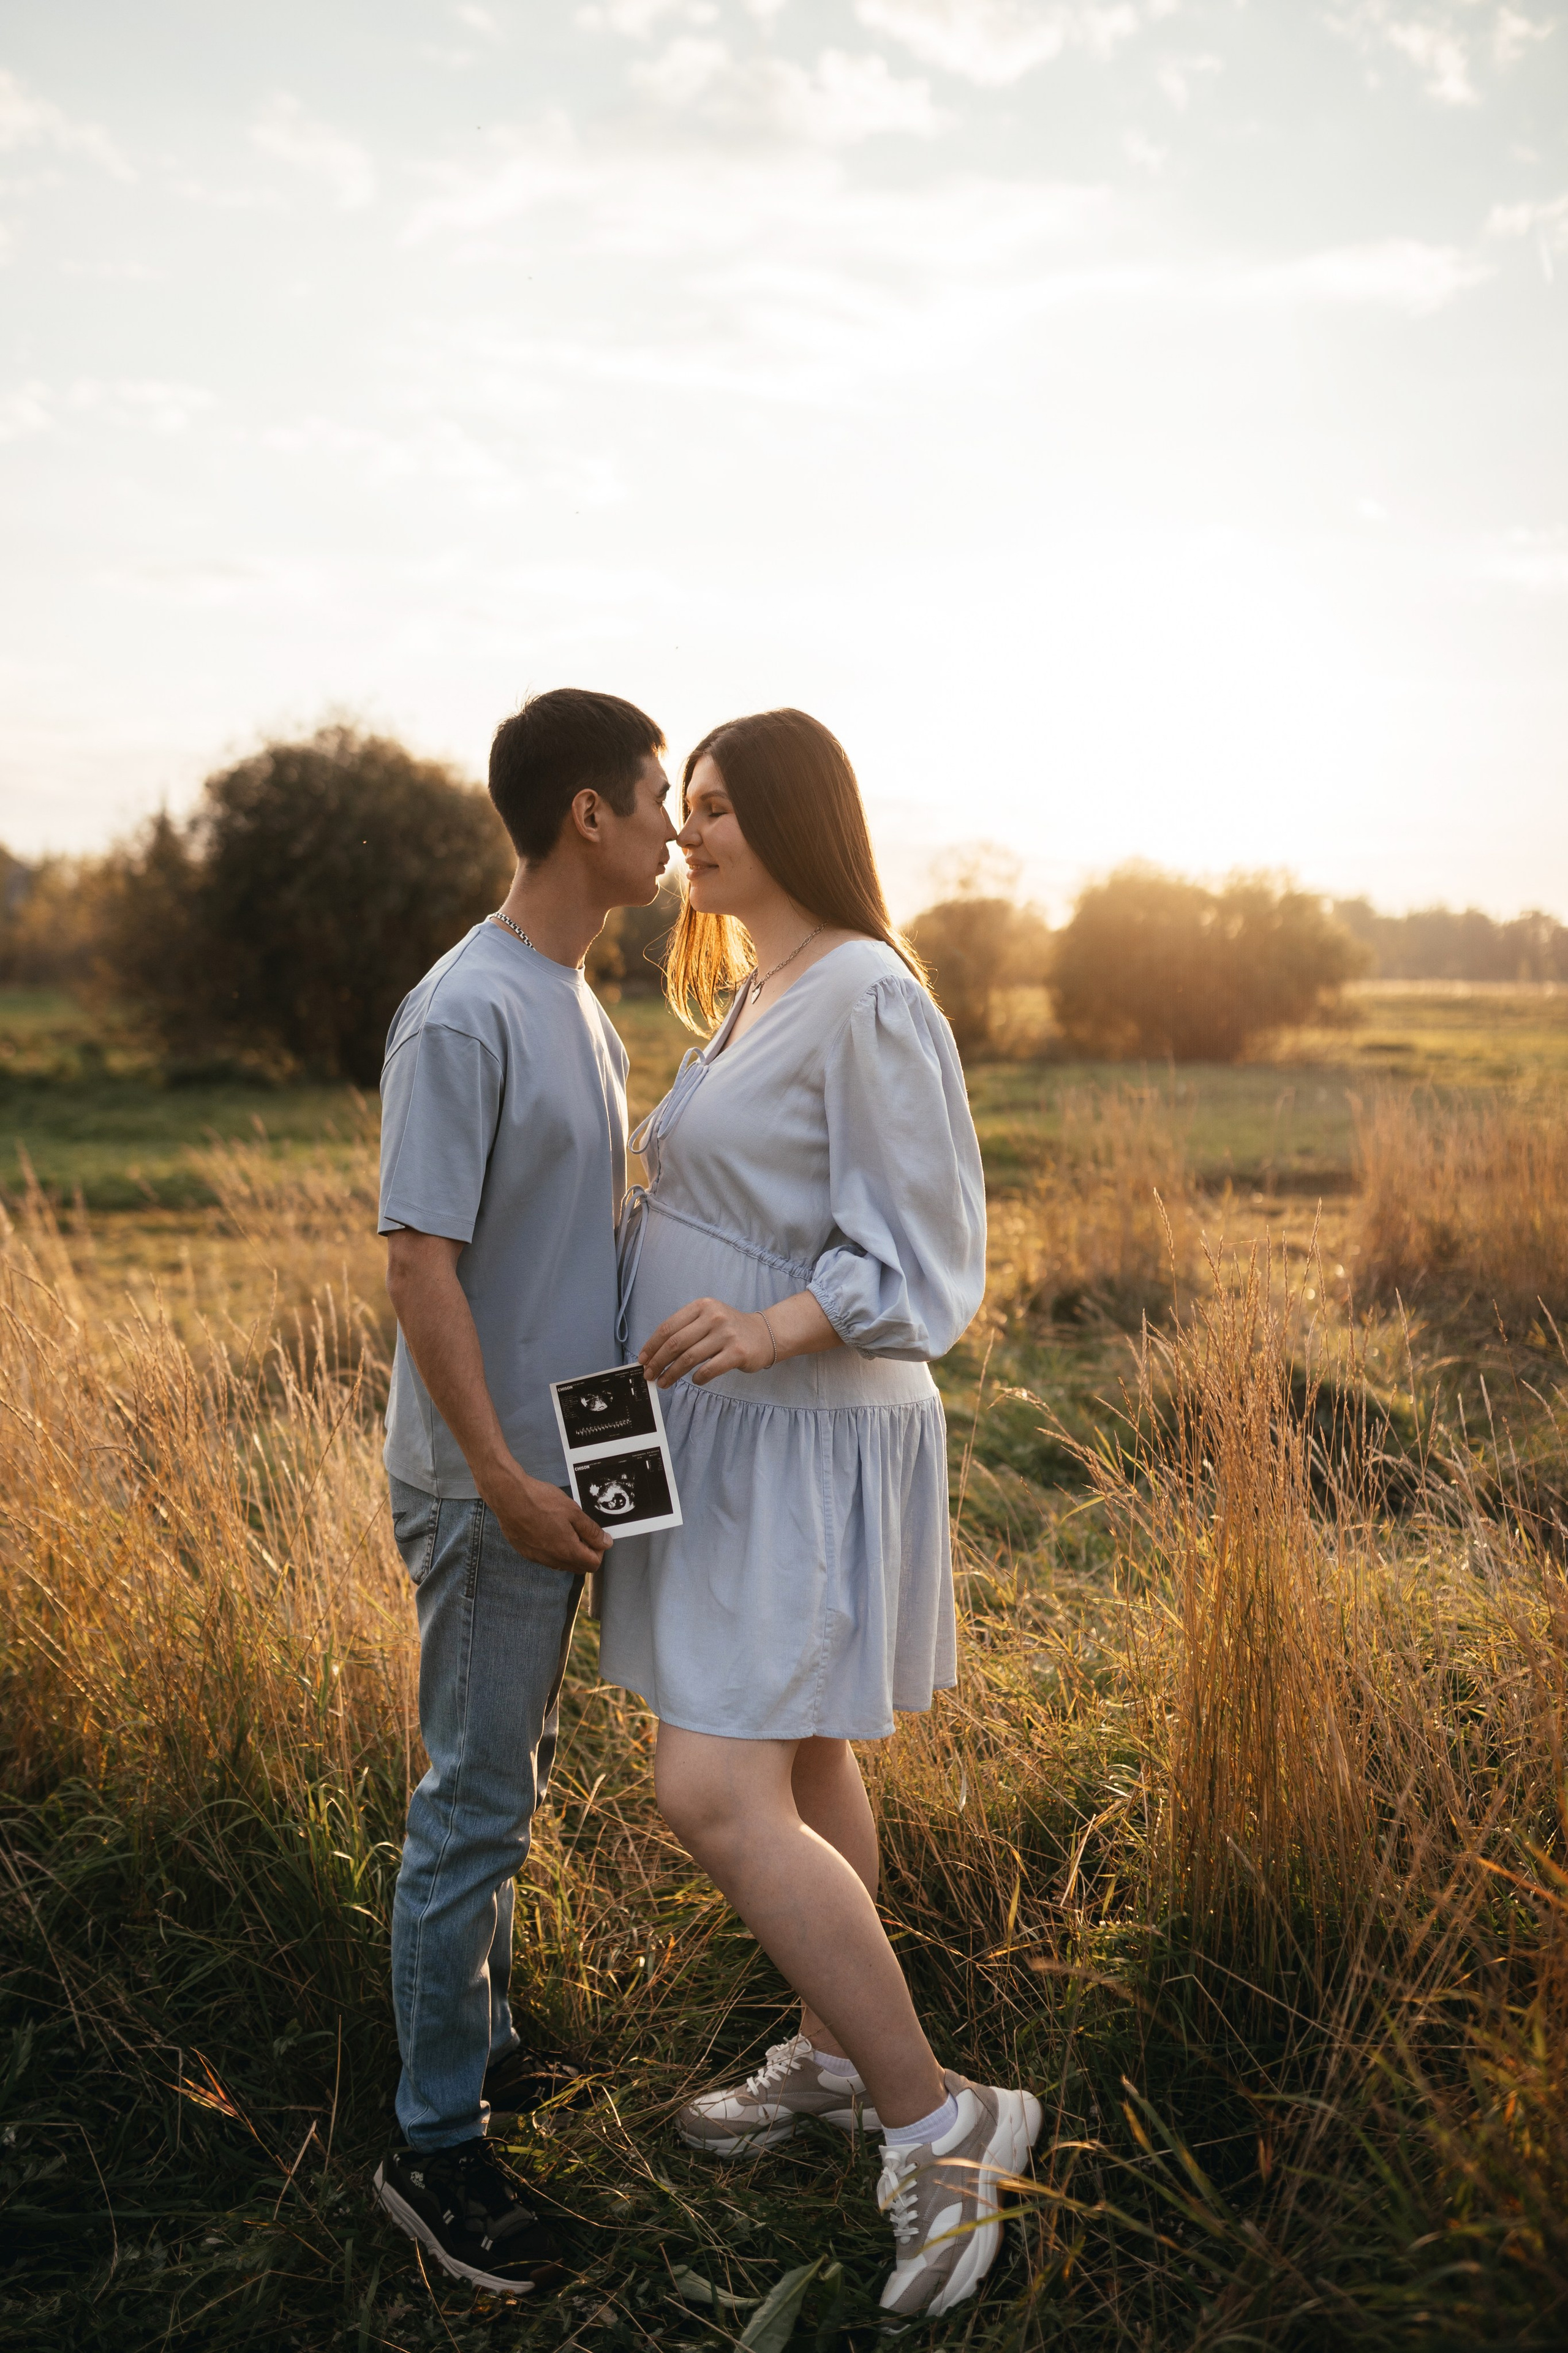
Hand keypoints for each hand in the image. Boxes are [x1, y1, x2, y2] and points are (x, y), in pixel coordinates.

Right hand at [489, 1467, 609, 1574]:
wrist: (509, 1497)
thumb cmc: (541, 1501)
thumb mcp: (574, 1512)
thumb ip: (591, 1531)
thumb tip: (605, 1543)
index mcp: (567, 1551)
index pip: (593, 1564)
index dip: (599, 1550)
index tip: (595, 1535)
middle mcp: (552, 1560)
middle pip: (578, 1567)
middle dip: (585, 1553)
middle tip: (581, 1531)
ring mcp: (537, 1558)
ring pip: (561, 1563)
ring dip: (569, 1552)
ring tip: (564, 1528)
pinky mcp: (526, 1552)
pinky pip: (546, 1558)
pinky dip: (553, 1549)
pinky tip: (548, 1529)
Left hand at [639, 1296, 774, 1388]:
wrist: (765, 1334)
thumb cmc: (729, 1329)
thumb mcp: (708, 1318)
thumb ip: (685, 1330)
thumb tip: (655, 1353)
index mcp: (702, 1306)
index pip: (668, 1327)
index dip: (652, 1345)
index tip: (642, 1360)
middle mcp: (714, 1317)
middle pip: (675, 1343)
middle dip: (658, 1362)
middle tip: (649, 1375)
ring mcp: (726, 1335)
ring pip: (688, 1358)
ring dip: (672, 1374)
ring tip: (664, 1382)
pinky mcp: (737, 1353)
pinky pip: (708, 1370)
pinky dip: (697, 1378)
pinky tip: (694, 1380)